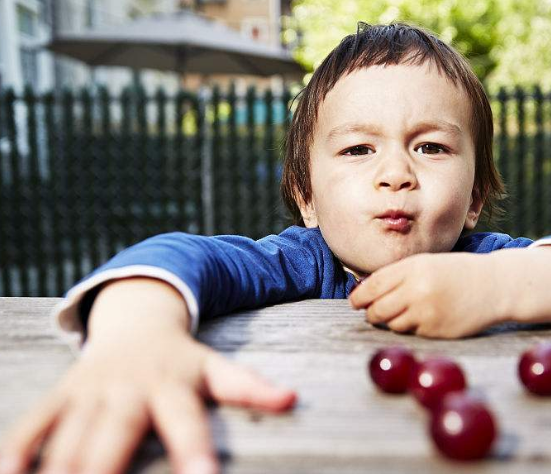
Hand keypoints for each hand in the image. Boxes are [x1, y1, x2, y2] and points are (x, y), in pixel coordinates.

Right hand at [0, 331, 296, 473]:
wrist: (136, 323)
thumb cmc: (183, 361)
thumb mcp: (217, 368)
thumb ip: (249, 385)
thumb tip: (292, 399)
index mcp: (171, 386)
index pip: (185, 423)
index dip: (192, 453)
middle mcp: (127, 390)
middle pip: (112, 438)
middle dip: (104, 472)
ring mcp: (88, 393)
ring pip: (67, 440)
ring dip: (59, 472)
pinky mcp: (59, 397)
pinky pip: (32, 427)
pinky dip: (18, 453)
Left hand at [348, 252, 510, 338]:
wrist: (495, 286)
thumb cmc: (457, 273)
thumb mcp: (426, 263)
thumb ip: (398, 275)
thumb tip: (365, 293)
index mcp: (412, 268)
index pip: (373, 286)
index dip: (359, 297)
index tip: (355, 302)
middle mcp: (417, 290)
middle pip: (377, 310)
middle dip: (371, 313)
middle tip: (373, 313)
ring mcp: (426, 312)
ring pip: (391, 324)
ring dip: (392, 321)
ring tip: (406, 313)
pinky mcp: (436, 331)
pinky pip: (411, 333)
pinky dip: (412, 328)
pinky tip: (425, 318)